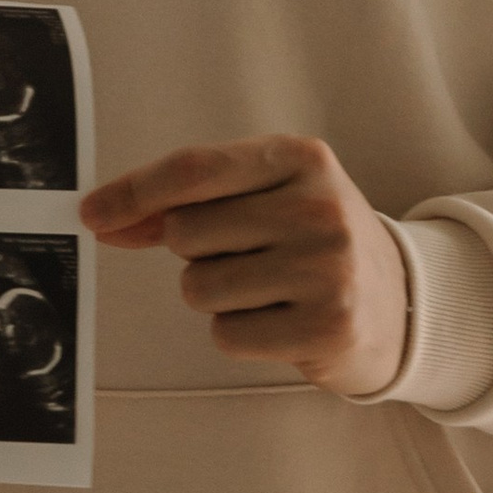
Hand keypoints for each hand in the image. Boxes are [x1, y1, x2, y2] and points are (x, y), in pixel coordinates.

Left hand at [81, 132, 408, 397]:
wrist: (400, 302)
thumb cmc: (313, 243)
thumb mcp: (266, 200)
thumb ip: (188, 203)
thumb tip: (105, 216)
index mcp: (302, 158)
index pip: (194, 170)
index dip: (133, 193)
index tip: (92, 213)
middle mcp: (319, 206)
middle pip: (186, 234)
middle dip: (196, 254)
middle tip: (246, 257)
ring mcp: (327, 267)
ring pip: (199, 288)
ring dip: (217, 297)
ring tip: (268, 290)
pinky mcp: (327, 325)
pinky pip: (227, 333)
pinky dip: (240, 333)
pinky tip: (282, 321)